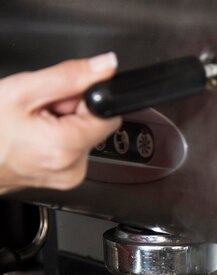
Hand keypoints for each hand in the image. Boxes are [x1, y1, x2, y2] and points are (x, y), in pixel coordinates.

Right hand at [0, 53, 120, 193]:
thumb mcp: (23, 91)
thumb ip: (69, 77)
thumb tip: (104, 67)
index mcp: (66, 148)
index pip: (107, 115)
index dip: (87, 98)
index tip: (62, 97)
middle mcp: (73, 168)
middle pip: (94, 125)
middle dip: (71, 110)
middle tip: (40, 110)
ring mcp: (70, 176)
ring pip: (84, 136)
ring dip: (64, 123)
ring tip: (34, 124)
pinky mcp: (65, 179)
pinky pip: (73, 149)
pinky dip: (59, 137)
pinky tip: (36, 136)